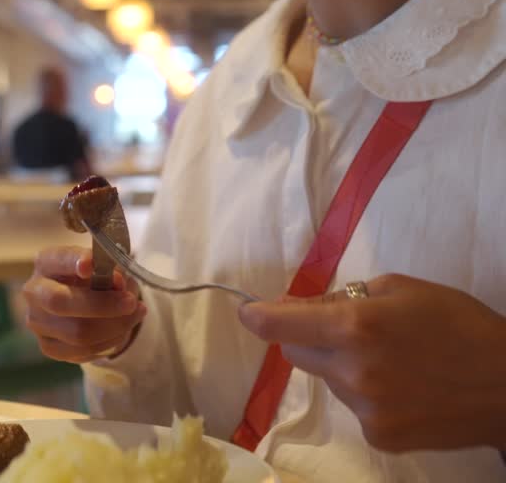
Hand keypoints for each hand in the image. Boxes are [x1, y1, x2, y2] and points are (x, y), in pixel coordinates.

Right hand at [22, 245, 146, 363]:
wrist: (81, 300)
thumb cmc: (92, 275)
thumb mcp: (103, 265)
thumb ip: (109, 270)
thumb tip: (118, 283)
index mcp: (45, 262)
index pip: (58, 260)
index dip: (73, 261)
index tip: (90, 264)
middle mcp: (34, 291)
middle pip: (60, 302)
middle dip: (101, 304)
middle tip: (131, 302)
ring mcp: (38, 323)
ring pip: (76, 333)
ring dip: (114, 326)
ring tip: (136, 314)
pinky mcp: (48, 347)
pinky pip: (83, 351)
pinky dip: (109, 340)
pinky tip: (122, 328)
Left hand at [238, 274, 505, 452]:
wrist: (503, 383)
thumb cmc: (455, 321)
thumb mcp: (400, 289)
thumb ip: (349, 298)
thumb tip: (307, 307)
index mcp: (356, 326)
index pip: (284, 325)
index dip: (260, 317)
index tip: (246, 313)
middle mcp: (352, 371)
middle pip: (298, 352)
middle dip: (306, 334)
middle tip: (342, 324)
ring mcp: (364, 410)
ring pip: (328, 378)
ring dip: (340, 362)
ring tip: (389, 355)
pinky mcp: (379, 437)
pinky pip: (353, 405)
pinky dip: (364, 390)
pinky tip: (400, 384)